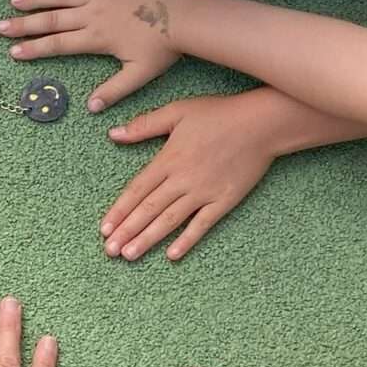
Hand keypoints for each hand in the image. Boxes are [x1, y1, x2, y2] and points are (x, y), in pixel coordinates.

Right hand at [0, 0, 180, 112]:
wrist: (185, 17)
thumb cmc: (164, 48)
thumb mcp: (138, 75)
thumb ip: (113, 90)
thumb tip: (91, 108)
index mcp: (96, 38)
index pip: (58, 44)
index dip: (33, 48)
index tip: (13, 52)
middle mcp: (93, 14)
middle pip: (52, 20)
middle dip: (24, 25)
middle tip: (1, 27)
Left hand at [101, 88, 305, 260]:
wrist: (262, 124)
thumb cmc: (219, 114)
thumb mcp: (177, 111)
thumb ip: (144, 125)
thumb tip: (113, 134)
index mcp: (168, 159)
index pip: (136, 190)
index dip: (119, 211)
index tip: (104, 228)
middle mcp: (182, 179)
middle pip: (148, 209)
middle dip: (127, 231)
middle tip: (110, 251)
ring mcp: (204, 192)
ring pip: (170, 220)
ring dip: (148, 239)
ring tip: (129, 255)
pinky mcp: (224, 201)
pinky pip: (202, 225)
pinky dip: (187, 240)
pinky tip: (172, 255)